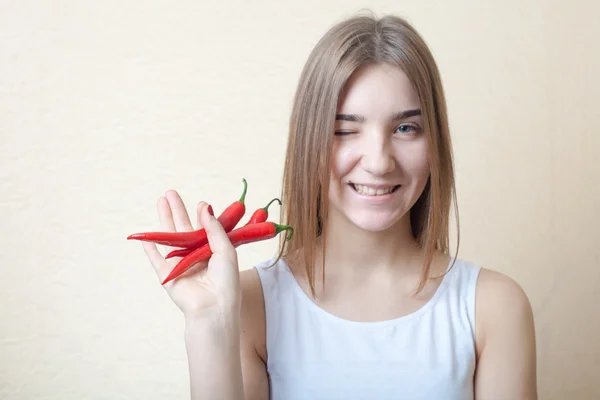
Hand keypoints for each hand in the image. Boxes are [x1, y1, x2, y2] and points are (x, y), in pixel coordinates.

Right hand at [142, 190, 240, 318]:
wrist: (214, 306)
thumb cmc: (226, 281)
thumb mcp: (225, 249)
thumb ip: (214, 228)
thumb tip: (203, 206)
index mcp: (212, 253)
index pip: (204, 230)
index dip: (201, 216)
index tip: (200, 203)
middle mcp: (196, 257)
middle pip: (183, 229)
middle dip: (177, 210)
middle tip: (170, 192)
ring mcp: (181, 266)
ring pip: (169, 238)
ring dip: (164, 220)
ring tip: (160, 201)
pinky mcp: (168, 276)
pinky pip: (156, 259)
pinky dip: (150, 248)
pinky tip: (145, 236)